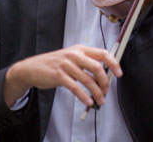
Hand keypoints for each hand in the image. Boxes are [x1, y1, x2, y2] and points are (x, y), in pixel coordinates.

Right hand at [4, 44, 122, 107]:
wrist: (33, 67)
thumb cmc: (55, 63)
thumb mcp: (72, 57)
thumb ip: (87, 63)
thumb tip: (103, 76)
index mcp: (80, 49)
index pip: (102, 53)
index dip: (113, 63)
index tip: (119, 73)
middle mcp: (75, 55)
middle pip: (98, 67)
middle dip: (105, 81)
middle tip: (106, 91)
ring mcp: (67, 64)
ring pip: (88, 80)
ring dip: (96, 92)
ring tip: (100, 101)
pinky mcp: (59, 75)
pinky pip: (75, 87)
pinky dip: (84, 96)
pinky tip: (88, 101)